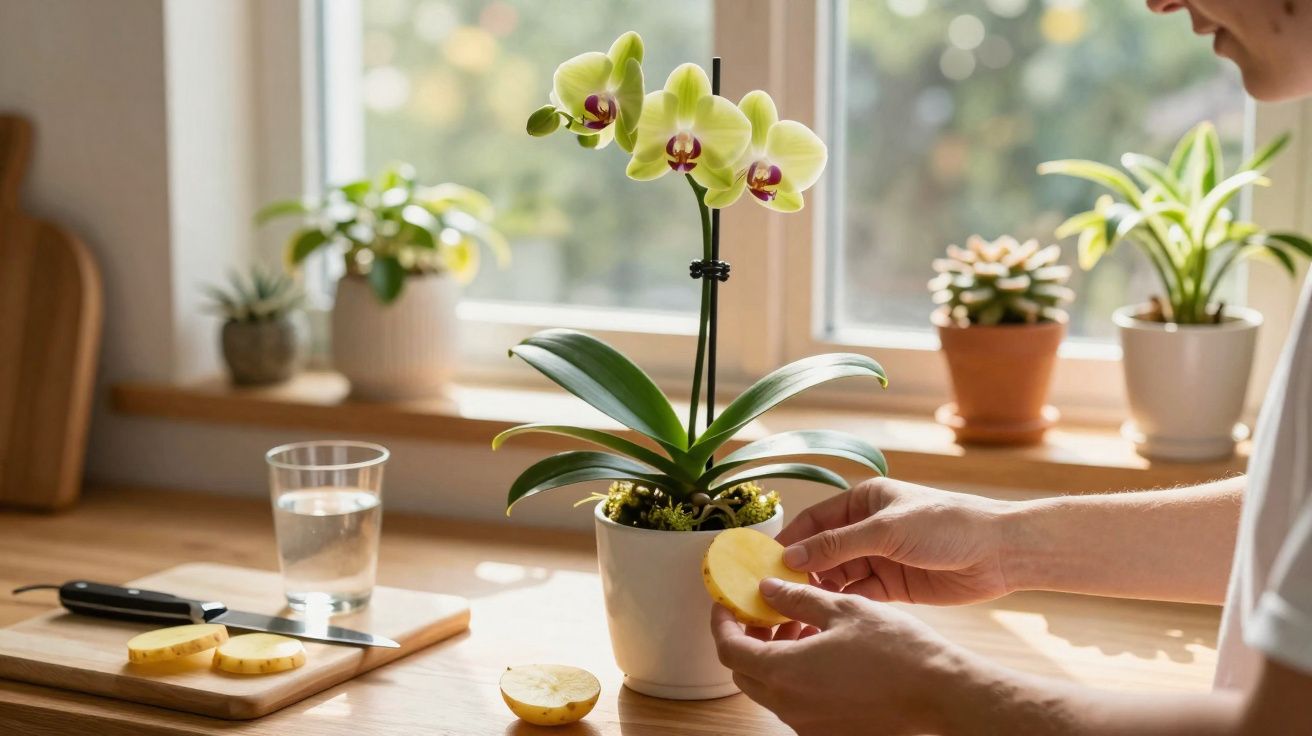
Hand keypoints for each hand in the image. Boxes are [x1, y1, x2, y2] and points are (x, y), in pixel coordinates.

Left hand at [711, 578, 984, 735]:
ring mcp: (809, 724)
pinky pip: (798, 703)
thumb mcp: (843, 609)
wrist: (942, 695)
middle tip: (763, 612)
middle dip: (747, 639)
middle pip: (746, 673)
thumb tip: (767, 590)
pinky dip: (797, 676)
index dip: (723, 623)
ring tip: (801, 625)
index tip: (726, 604)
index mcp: (784, 672)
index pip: (730, 649)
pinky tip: (822, 652)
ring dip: (774, 657)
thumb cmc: (897, 651)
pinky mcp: (830, 732)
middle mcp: (790, 706)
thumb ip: (797, 599)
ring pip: (772, 688)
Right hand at [777, 477, 1015, 604]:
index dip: (790, 541)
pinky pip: (859, 595)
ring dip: (820, 591)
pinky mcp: (893, 586)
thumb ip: (838, 544)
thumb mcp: (887, 530)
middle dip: (801, 571)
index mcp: (864, 501)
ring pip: (838, 576)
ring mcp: (880, 558)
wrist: (999, 553)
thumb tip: (792, 556)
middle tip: (776, 594)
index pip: (815, 520)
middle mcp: (867, 528)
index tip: (764, 564)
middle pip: (822, 551)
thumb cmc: (947, 525)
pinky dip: (844, 604)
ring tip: (797, 610)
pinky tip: (828, 616)